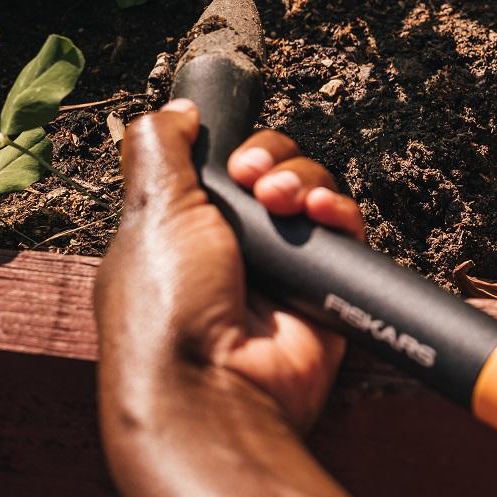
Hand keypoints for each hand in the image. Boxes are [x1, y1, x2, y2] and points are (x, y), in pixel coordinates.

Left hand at [95, 99, 365, 431]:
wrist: (212, 386)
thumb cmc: (166, 308)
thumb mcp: (148, 211)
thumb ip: (161, 150)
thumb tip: (179, 110)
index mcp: (186, 230)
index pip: (226, 167)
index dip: (237, 151)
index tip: (232, 160)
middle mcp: (236, 249)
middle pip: (276, 173)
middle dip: (275, 163)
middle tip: (257, 182)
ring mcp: (283, 272)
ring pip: (315, 196)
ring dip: (306, 184)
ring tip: (288, 204)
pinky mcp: (325, 291)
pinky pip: (348, 234)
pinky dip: (340, 215)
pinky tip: (322, 217)